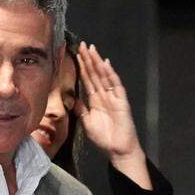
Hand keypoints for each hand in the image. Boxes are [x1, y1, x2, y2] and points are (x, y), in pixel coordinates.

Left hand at [75, 42, 149, 188]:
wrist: (118, 149)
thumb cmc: (104, 138)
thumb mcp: (87, 123)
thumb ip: (81, 110)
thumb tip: (73, 98)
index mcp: (95, 100)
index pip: (87, 80)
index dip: (82, 67)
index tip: (75, 55)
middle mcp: (104, 95)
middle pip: (95, 74)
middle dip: (89, 60)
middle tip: (82, 45)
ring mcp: (113, 97)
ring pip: (104, 76)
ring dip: (97, 63)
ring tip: (91, 50)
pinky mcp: (122, 102)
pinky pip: (116, 86)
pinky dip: (111, 75)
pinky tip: (105, 64)